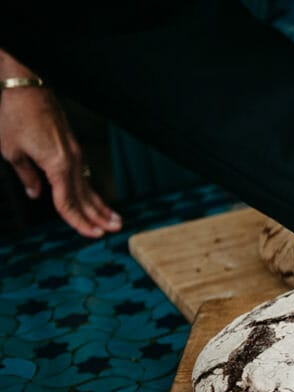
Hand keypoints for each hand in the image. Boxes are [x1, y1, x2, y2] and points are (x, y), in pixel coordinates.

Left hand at [0, 50, 120, 237]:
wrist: (26, 87)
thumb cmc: (16, 115)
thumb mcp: (11, 150)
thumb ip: (26, 175)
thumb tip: (35, 193)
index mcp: (56, 165)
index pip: (68, 202)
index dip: (78, 222)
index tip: (92, 235)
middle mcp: (70, 161)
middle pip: (85, 196)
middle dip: (99, 216)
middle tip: (114, 230)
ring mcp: (74, 153)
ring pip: (88, 185)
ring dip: (100, 204)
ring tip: (114, 218)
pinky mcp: (71, 146)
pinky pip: (84, 173)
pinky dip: (90, 189)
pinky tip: (94, 196)